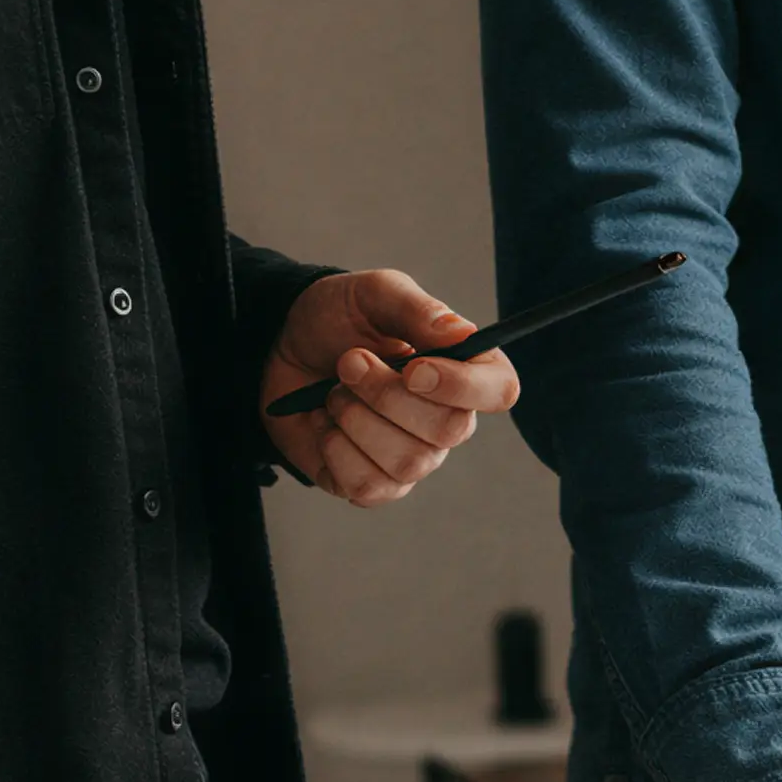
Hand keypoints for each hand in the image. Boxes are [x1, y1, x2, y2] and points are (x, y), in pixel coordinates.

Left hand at [259, 269, 520, 506]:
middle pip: (449, 430)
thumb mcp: (373, 294)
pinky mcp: (375, 485)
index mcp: (462, 368)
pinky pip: (368, 487)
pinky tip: (327, 424)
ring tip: (335, 391)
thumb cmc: (337, 319)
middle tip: (350, 362)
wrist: (282, 351)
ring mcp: (414, 457)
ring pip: (407, 461)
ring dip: (357, 419)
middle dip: (387, 395)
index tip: (413, 368)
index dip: (464, 386)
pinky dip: (336, 449)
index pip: (499, 390)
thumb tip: (460, 331)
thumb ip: (417, 309)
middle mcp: (447, 418)